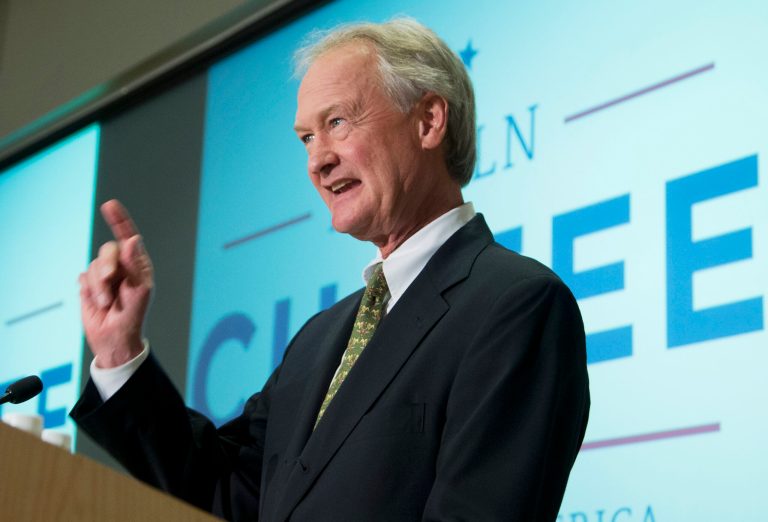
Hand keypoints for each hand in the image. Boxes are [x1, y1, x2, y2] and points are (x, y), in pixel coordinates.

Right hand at [78, 200, 153, 367]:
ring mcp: (104, 275)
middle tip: (110, 280)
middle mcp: (121, 266)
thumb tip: (132, 239)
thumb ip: (135, 264)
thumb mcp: (140, 289)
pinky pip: (83, 278)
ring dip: (99, 286)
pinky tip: (97, 303)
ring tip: (106, 303)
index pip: (127, 236)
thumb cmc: (134, 314)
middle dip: (107, 266)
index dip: (119, 220)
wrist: (115, 338)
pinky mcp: (89, 286)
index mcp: (137, 263)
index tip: (110, 205)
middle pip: (107, 251)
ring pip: (93, 266)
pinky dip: (89, 291)